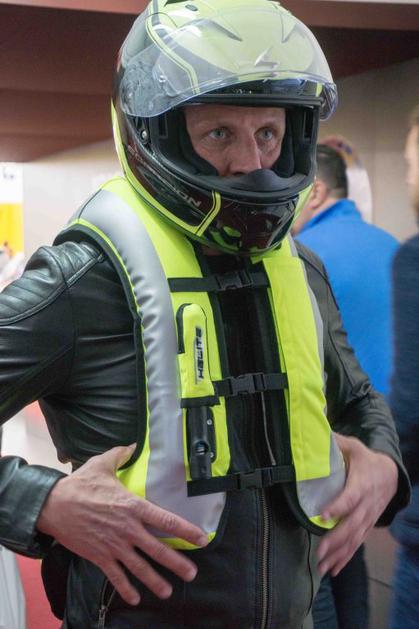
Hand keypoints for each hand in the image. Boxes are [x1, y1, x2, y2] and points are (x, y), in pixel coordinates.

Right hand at [36, 444, 207, 605]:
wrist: (54, 505)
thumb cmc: (80, 484)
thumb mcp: (103, 464)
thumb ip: (121, 454)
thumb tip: (132, 445)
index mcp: (133, 506)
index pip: (166, 520)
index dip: (186, 530)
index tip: (201, 539)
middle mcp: (128, 528)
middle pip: (158, 549)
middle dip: (177, 563)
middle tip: (191, 574)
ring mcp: (114, 545)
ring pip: (140, 568)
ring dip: (155, 581)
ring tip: (167, 592)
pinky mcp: (99, 557)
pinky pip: (116, 577)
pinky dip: (126, 589)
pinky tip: (135, 598)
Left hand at [317, 433, 397, 576]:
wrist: (390, 474)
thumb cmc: (366, 459)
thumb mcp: (353, 446)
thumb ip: (334, 442)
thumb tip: (312, 434)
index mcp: (362, 482)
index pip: (351, 497)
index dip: (339, 506)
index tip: (324, 515)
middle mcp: (366, 504)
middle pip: (352, 524)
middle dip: (336, 539)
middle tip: (320, 551)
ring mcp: (368, 517)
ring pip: (354, 539)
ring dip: (339, 554)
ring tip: (322, 566)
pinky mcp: (366, 526)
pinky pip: (357, 544)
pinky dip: (345, 558)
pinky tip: (333, 569)